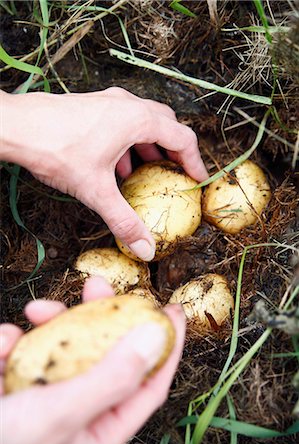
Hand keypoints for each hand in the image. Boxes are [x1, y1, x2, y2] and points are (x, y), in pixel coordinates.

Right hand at [0, 276, 185, 443]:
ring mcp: (46, 392)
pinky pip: (24, 348)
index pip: (148, 384)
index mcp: (100, 429)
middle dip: (102, 316)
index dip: (165, 347)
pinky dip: (12, 340)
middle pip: (104, 353)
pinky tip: (1, 345)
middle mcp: (78, 409)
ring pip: (64, 344)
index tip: (172, 310)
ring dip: (50, 321)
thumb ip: (110, 378)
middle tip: (98, 286)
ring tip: (35, 311)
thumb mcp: (58, 415)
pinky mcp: (16, 379)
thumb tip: (154, 337)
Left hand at [1, 88, 207, 260]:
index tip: (197, 178)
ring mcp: (109, 102)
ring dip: (150, 145)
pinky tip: (116, 165)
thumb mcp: (96, 190)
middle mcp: (127, 105)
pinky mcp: (93, 106)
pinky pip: (122, 121)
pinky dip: (129, 141)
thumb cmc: (57, 149)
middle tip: (175, 172)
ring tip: (147, 170)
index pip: (182, 138)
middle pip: (166, 124)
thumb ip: (124, 221)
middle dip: (174, 150)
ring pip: (143, 121)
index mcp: (138, 120)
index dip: (194, 160)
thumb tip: (145, 248)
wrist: (17, 126)